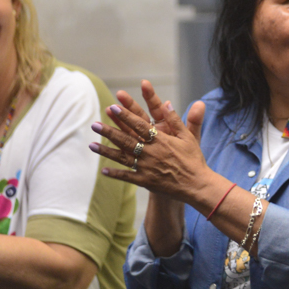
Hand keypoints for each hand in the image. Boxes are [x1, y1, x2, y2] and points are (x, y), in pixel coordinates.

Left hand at [91, 81, 215, 205]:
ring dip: (106, 151)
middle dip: (109, 132)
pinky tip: (103, 170)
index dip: (126, 116)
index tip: (114, 107)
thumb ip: (176, 120)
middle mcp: (151, 152)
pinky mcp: (145, 181)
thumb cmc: (194, 159)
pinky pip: (127, 176)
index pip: (140, 125)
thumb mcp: (188, 137)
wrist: (197, 185)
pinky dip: (115, 174)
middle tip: (95, 124)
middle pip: (126, 140)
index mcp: (161, 140)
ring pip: (122, 157)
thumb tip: (167, 103)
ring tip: (91, 145)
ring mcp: (146, 168)